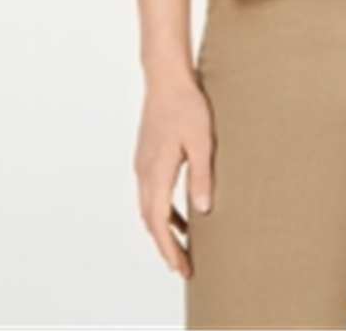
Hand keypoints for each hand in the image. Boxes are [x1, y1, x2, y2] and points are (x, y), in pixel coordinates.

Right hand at [133, 78, 215, 276]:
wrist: (167, 78)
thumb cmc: (187, 105)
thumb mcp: (202, 141)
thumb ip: (201, 176)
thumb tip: (202, 211)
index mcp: (156, 172)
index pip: (158, 222)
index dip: (169, 249)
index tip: (181, 268)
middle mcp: (144, 172)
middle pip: (150, 220)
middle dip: (166, 246)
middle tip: (184, 266)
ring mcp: (143, 163)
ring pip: (149, 207)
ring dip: (164, 228)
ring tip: (184, 246)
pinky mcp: (148, 155)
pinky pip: (152, 192)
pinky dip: (163, 209)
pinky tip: (182, 212)